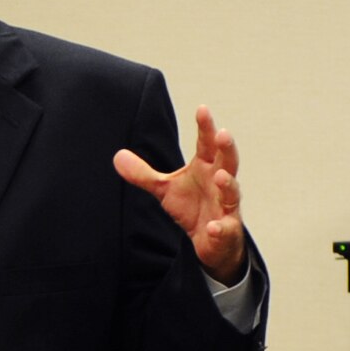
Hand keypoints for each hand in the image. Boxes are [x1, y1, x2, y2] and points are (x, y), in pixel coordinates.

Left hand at [114, 105, 246, 283]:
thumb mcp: (164, 189)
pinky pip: (225, 228)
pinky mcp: (227, 230)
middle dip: (227, 148)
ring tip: (220, 176)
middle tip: (223, 134)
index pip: (207, 144)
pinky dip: (220, 228)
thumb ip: (143, 173)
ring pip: (232, 192)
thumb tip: (117, 156)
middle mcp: (219, 182)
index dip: (206, 127)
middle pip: (228, 161)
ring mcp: (226, 206)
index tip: (202, 109)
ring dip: (228, 184)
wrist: (209, 241)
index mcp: (206, 167)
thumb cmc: (192, 207)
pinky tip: (213, 227)